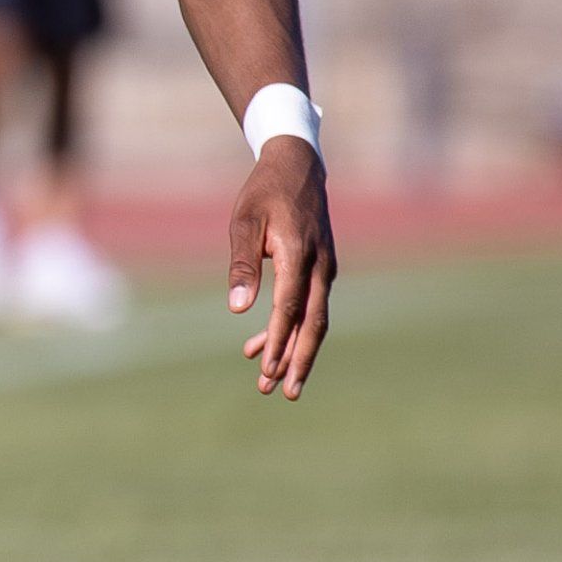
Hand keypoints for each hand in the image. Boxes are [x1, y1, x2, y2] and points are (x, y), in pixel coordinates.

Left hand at [228, 138, 335, 398]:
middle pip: (312, 324)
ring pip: (313, 319)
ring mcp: (324, 269)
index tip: (267, 369)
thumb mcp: (243, 222)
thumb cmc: (263, 194)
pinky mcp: (320, 270)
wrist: (297, 168)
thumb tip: (238, 308)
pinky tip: (262, 345)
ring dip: (294, 350)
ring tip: (271, 380)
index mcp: (298, 255)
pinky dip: (290, 328)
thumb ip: (242, 265)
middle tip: (281, 393)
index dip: (278, 341)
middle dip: (297, 360)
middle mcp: (319, 267)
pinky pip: (308, 306)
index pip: (289, 308)